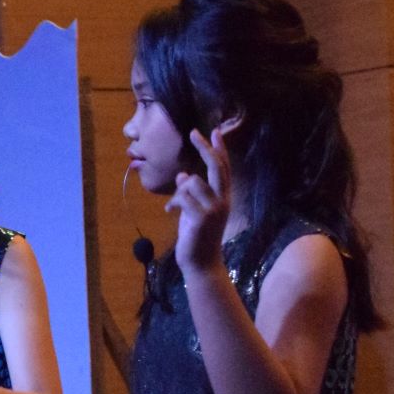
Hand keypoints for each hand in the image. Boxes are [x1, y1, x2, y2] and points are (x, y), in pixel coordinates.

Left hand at [168, 122, 237, 274]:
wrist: (200, 262)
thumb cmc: (196, 237)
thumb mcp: (193, 212)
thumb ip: (191, 195)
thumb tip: (183, 175)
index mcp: (223, 197)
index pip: (224, 168)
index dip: (219, 149)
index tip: (214, 131)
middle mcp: (223, 200)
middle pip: (217, 166)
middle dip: (205, 147)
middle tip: (194, 133)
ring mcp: (214, 208)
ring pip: (192, 182)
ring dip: (178, 192)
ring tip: (174, 205)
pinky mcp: (202, 217)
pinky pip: (183, 197)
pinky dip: (173, 202)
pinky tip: (170, 211)